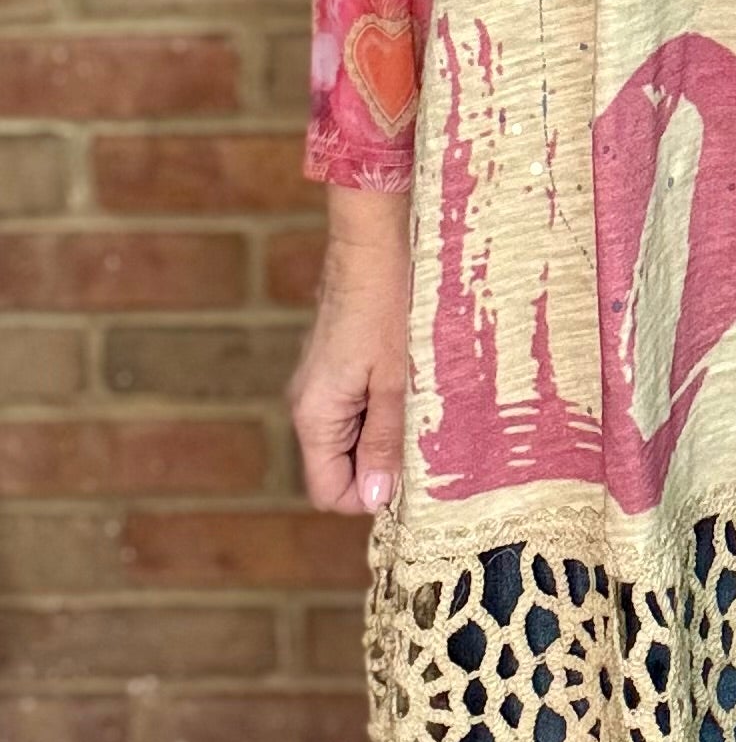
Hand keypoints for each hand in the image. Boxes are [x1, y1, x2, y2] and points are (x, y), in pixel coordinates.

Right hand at [288, 186, 410, 516]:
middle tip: (423, 440)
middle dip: (380, 465)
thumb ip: (385, 442)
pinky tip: (411, 387)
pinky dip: (380, 409)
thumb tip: (376, 497)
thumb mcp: (397, 383)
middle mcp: (306, 404)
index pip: (329, 492)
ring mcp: (318, 384)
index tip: (411, 475)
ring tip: (420, 408)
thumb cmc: (389, 308)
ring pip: (348, 437)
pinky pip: (353, 408)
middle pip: (338, 467)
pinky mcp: (333, 366)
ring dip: (384, 435)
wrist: (374, 244)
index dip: (369, 495)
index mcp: (315, 415)